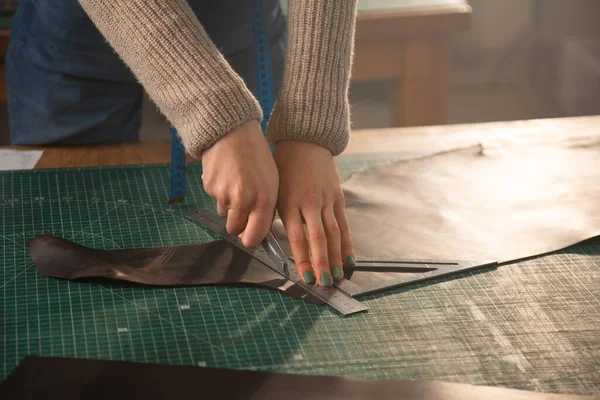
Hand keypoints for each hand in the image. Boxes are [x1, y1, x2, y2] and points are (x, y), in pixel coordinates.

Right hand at [201, 120, 278, 247]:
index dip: (250, 239)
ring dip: (229, 206)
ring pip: (224, 214)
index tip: (250, 235)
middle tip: (243, 207)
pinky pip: (215, 199)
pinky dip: (220, 191)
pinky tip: (227, 174)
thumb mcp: (271, 182)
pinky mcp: (209, 187)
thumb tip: (258, 232)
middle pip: (235, 230)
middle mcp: (243, 200)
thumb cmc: (257, 156)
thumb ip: (266, 209)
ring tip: (237, 182)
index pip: (253, 238)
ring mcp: (224, 195)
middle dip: (238, 224)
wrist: (233, 131)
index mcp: (264, 200)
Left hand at [274, 140, 354, 285]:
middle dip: (322, 263)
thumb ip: (275, 216)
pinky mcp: (338, 197)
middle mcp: (310, 203)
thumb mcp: (274, 190)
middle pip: (319, 238)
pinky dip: (347, 243)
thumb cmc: (284, 168)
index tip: (305, 276)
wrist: (304, 142)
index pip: (298, 237)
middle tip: (324, 283)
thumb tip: (270, 242)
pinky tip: (350, 258)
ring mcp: (326, 200)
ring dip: (337, 257)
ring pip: (334, 233)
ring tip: (338, 275)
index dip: (303, 259)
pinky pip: (344, 224)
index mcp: (290, 203)